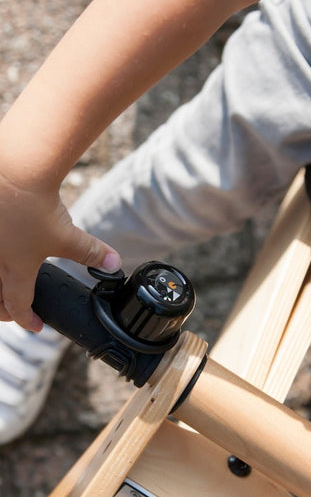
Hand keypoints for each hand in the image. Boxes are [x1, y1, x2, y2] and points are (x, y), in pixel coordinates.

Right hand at [0, 175, 119, 330]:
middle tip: (13, 312)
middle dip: (2, 309)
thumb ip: (91, 252)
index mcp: (14, 269)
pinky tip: (4, 252)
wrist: (13, 171)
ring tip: (4, 288)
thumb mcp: (68, 236)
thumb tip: (113, 264)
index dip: (27, 319)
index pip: (17, 304)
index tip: (36, 325)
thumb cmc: (35, 206)